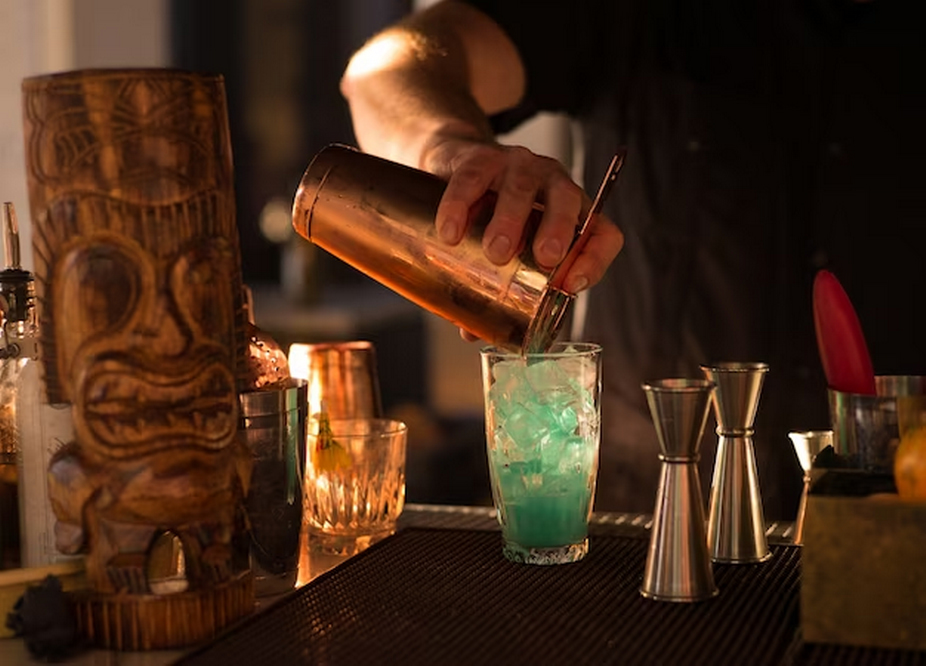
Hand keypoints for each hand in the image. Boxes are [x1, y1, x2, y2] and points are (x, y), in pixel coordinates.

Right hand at [421, 138, 623, 342]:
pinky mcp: (479, 158)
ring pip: (522, 187)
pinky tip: (451, 231)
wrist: (453, 166)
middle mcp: (551, 185)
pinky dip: (461, 205)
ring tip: (495, 253)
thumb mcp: (505, 248)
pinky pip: (472, 178)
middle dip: (557, 230)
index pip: (602, 233)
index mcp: (570, 214)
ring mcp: (517, 166)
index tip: (573, 285)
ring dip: (510, 220)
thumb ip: (495, 289)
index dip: (596, 259)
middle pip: (566, 201)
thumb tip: (472, 333)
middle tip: (543, 259)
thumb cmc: (489, 215)